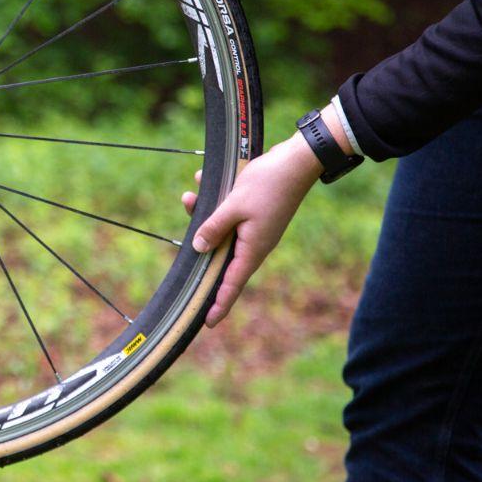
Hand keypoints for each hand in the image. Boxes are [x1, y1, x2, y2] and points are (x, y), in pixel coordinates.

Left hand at [182, 104, 350, 326]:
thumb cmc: (267, 184)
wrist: (296, 160)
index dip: (219, 303)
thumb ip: (214, 227)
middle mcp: (254, 243)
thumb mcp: (233, 206)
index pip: (232, 283)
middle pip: (219, 254)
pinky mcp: (253, 212)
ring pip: (220, 229)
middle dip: (199, 242)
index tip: (207, 322)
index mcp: (253, 248)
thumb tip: (198, 248)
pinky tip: (204, 179)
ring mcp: (254, 228)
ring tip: (190, 195)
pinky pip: (227, 213)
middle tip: (185, 220)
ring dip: (203, 213)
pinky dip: (214, 200)